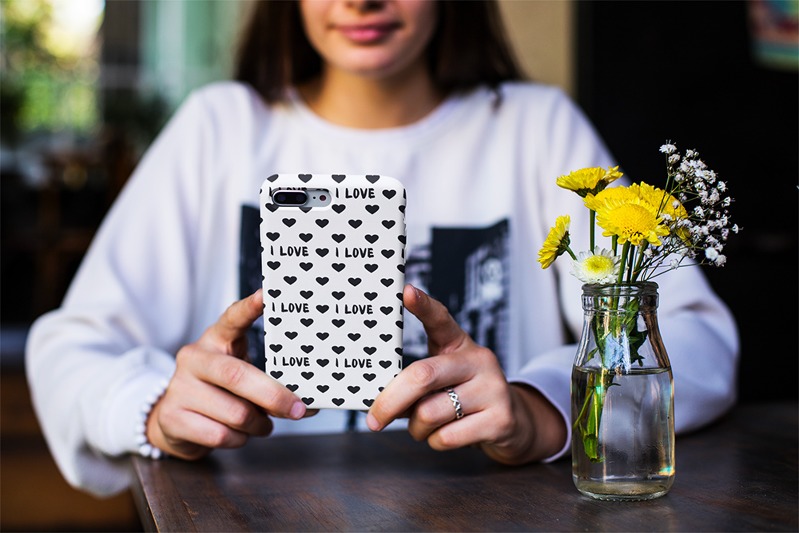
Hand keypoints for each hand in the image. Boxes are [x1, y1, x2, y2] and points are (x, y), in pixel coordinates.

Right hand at [147, 290, 309, 459]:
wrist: (173, 419)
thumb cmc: (220, 392)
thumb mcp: (242, 376)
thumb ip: (268, 382)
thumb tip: (309, 403)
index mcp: (215, 340)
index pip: (232, 318)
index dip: (249, 308)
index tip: (268, 295)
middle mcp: (194, 358)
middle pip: (237, 375)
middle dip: (273, 396)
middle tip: (298, 409)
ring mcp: (179, 387)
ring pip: (235, 413)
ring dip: (258, 425)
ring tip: (262, 424)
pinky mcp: (171, 417)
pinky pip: (220, 435)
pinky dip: (239, 440)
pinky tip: (238, 434)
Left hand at [366, 285, 565, 463]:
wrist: (513, 423)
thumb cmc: (464, 397)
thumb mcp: (443, 378)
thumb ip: (416, 381)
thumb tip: (377, 399)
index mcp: (459, 344)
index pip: (440, 319)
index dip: (423, 305)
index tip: (406, 292)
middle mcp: (478, 360)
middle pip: (422, 375)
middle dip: (390, 401)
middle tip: (373, 419)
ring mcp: (493, 388)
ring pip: (429, 413)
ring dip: (416, 428)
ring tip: (424, 426)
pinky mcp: (500, 419)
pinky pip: (446, 437)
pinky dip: (435, 442)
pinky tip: (445, 435)